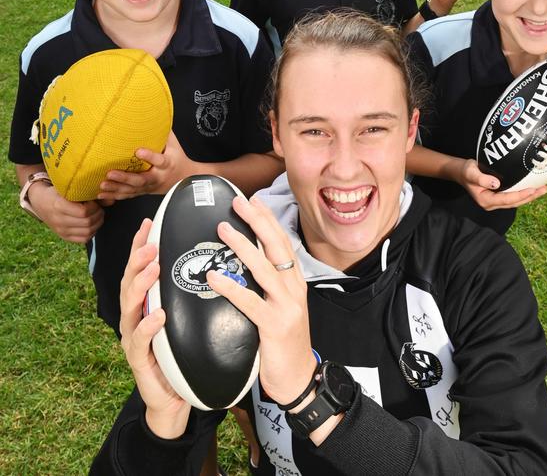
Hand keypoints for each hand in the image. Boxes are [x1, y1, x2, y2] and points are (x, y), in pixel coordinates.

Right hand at [29, 180, 103, 241]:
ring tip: (97, 215)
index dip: (94, 206)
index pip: (84, 212)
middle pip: (87, 222)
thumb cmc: (58, 192)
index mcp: (59, 206)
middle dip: (98, 214)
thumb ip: (83, 191)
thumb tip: (105, 196)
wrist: (41, 202)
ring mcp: (61, 230)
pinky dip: (92, 232)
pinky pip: (83, 239)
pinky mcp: (64, 236)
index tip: (93, 201)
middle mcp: (59, 220)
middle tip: (99, 208)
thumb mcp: (67, 188)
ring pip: (87, 232)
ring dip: (98, 223)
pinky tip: (93, 224)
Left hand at [98, 131, 192, 199]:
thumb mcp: (174, 144)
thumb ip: (163, 132)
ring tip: (103, 184)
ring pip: (132, 189)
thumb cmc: (177, 158)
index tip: (138, 151)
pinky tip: (103, 193)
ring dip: (117, 188)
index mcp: (167, 163)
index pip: (160, 160)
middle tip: (111, 172)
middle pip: (142, 179)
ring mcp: (149, 186)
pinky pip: (128, 195)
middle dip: (125, 177)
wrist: (184, 178)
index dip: (150, 156)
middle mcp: (158, 177)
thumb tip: (155, 113)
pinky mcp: (143, 191)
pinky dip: (115, 195)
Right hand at [119, 218, 190, 438]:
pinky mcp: (139, 360)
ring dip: (141, 285)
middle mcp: (135, 316)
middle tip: (152, 243)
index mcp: (146, 302)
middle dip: (138, 260)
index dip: (141, 245)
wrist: (174, 396)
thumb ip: (188, 290)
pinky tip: (158, 315)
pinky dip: (148, 327)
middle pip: (130, 282)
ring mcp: (133, 338)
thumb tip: (208, 255)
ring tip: (153, 268)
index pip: (140, 268)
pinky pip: (139, 341)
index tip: (148, 223)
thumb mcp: (186, 315)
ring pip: (130, 307)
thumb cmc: (182, 350)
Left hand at [206, 194, 315, 407]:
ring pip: (264, 268)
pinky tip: (214, 277)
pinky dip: (231, 287)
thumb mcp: (282, 308)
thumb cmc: (284, 344)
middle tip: (238, 202)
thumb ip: (269, 287)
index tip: (254, 200)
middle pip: (277, 247)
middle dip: (257, 221)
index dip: (268, 220)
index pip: (283, 243)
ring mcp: (287, 306)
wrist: (299, 380)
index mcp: (295, 283)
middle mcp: (294, 289)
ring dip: (242, 246)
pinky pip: (250, 302)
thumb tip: (246, 265)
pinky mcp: (275, 326)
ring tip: (222, 229)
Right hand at [457, 158, 546, 210]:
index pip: (507, 199)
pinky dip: (524, 192)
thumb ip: (482, 179)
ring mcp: (496, 200)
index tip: (532, 189)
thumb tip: (496, 184)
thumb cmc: (465, 171)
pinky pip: (514, 196)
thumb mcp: (471, 172)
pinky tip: (533, 187)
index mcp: (486, 200)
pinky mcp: (499, 195)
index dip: (520, 195)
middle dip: (530, 196)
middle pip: (515, 203)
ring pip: (516, 200)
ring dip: (530, 195)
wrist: (460, 171)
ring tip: (543, 188)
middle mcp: (492, 203)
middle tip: (544, 189)